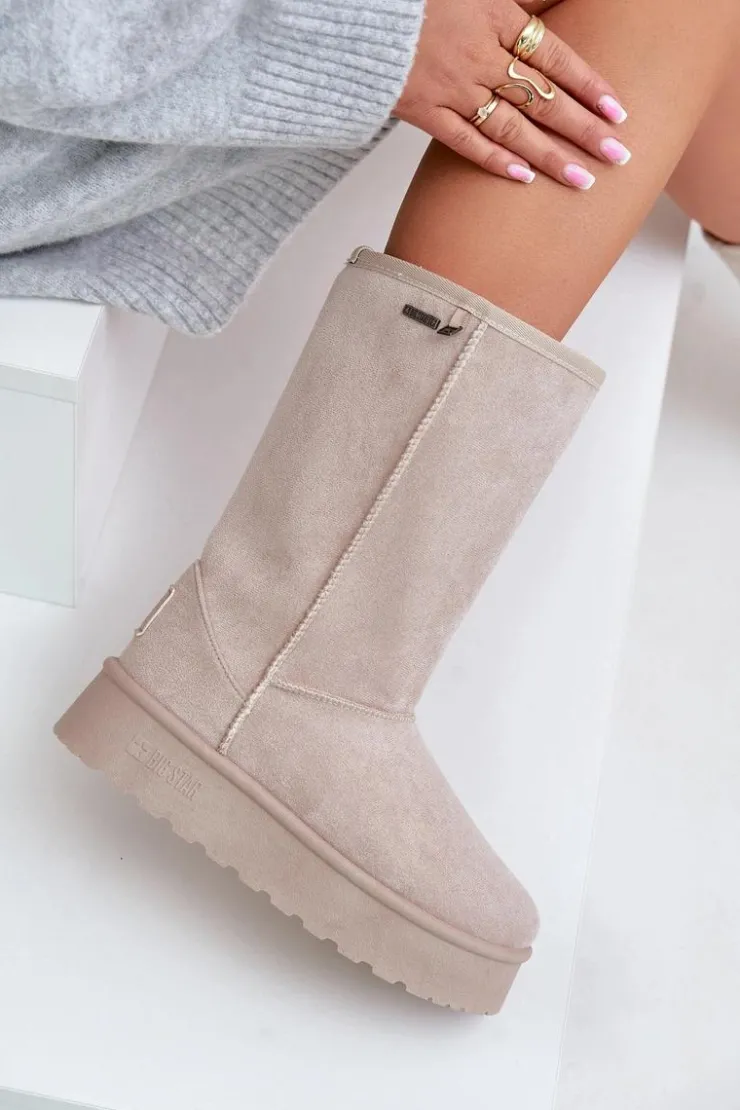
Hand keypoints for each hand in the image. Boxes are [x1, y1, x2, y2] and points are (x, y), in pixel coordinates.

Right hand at [393, 0, 629, 187]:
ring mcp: (451, 87)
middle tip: (618, 156)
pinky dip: (495, 160)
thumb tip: (556, 0)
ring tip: (582, 179)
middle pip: (543, 98)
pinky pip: (465, 141)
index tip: (617, 112)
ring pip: (512, 126)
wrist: (356, 14)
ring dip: (550, 155)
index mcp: (495, 16)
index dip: (589, 85)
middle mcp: (480, 56)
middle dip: (584, 129)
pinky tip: (523, 178)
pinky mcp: (422, 111)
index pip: (556, 56)